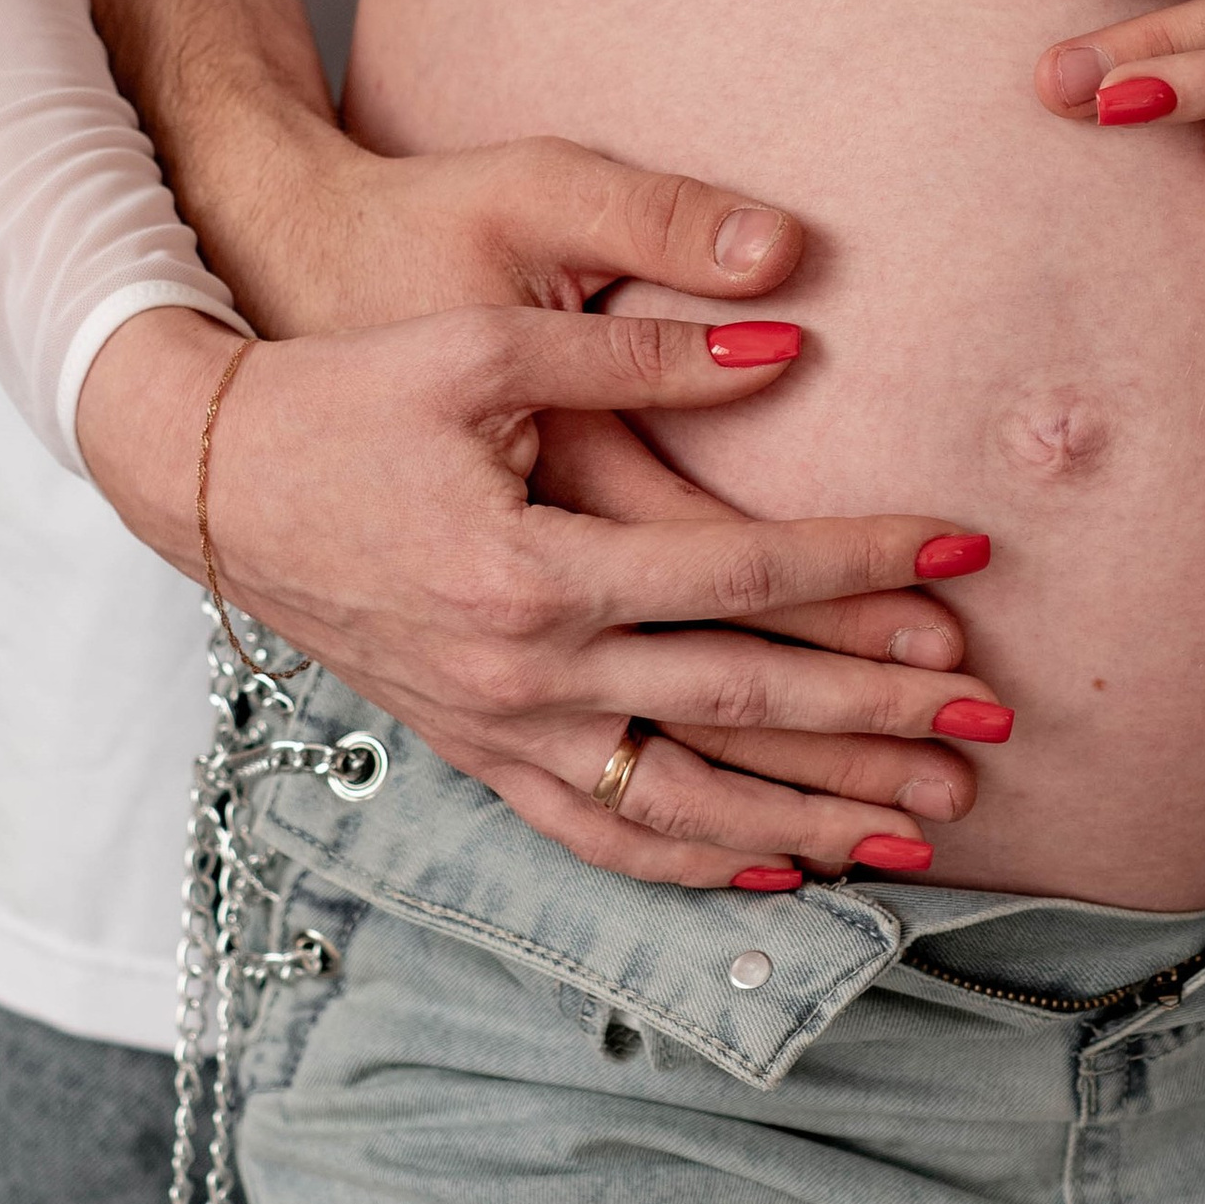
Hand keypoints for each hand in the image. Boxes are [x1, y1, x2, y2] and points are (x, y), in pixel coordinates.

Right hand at [79, 303, 1009, 890]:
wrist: (212, 473)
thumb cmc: (348, 386)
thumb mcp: (490, 339)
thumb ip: (643, 348)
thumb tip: (789, 347)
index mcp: (530, 567)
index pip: (741, 576)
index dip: (863, 563)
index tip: (965, 547)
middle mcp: (518, 672)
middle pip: (737, 707)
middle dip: (876, 717)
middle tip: (992, 722)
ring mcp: (492, 728)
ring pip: (680, 803)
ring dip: (811, 817)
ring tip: (926, 826)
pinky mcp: (469, 748)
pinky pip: (595, 833)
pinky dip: (691, 859)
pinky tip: (776, 865)